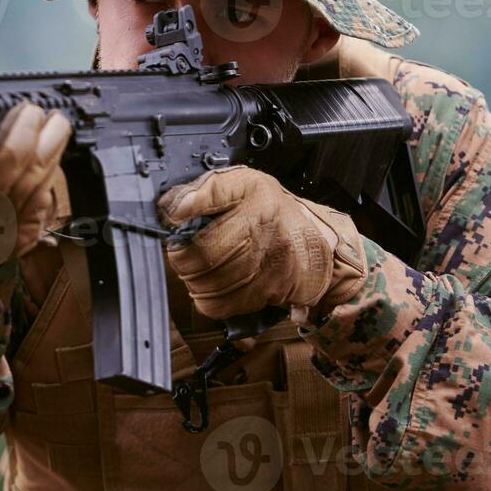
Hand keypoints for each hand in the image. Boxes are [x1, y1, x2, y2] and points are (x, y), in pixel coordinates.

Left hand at [157, 166, 366, 321]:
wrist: (315, 236)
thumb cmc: (271, 207)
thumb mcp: (242, 182)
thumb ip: (207, 189)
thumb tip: (176, 208)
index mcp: (256, 204)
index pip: (203, 238)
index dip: (180, 244)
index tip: (177, 238)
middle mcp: (268, 238)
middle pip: (204, 266)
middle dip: (185, 265)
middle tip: (186, 256)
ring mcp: (273, 270)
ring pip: (212, 292)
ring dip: (197, 285)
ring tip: (202, 270)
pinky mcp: (274, 294)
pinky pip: (227, 308)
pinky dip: (214, 301)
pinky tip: (218, 285)